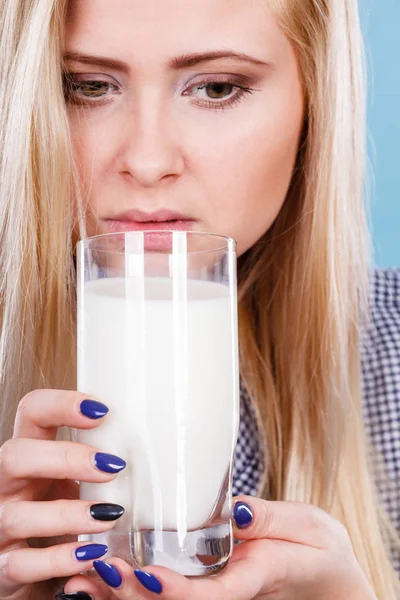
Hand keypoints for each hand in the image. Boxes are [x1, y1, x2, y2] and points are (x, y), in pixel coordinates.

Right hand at [0, 390, 126, 599]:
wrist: (39, 572)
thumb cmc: (64, 518)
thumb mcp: (79, 484)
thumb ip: (103, 466)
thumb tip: (161, 448)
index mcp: (30, 455)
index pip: (31, 412)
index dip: (60, 404)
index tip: (101, 410)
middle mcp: (9, 485)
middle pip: (15, 455)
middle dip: (64, 457)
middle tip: (111, 467)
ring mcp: (1, 525)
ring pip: (17, 514)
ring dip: (67, 514)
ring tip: (109, 516)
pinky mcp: (4, 568)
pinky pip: (21, 564)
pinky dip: (58, 560)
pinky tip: (90, 554)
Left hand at [61, 497, 376, 599]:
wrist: (323, 574)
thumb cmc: (318, 551)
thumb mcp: (310, 528)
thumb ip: (274, 520)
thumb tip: (235, 509)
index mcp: (252, 578)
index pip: (210, 594)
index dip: (176, 590)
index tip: (146, 574)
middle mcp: (225, 589)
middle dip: (132, 592)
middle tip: (97, 569)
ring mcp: (212, 587)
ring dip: (120, 592)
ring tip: (81, 575)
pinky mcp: (205, 577)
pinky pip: (163, 587)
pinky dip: (128, 582)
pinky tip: (96, 572)